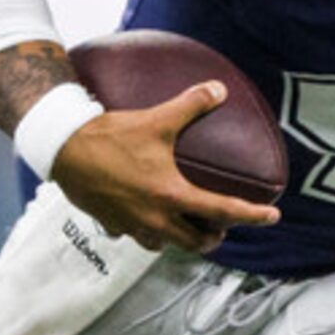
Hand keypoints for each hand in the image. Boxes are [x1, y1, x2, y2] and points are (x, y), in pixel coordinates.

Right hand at [50, 82, 280, 253]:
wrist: (63, 150)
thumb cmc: (110, 137)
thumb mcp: (156, 119)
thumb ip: (191, 105)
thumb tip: (219, 90)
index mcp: (171, 196)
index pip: (222, 212)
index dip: (251, 216)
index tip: (271, 217)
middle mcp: (155, 219)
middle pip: (195, 242)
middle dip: (213, 237)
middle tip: (221, 226)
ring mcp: (132, 225)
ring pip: (166, 244)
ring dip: (181, 238)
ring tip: (186, 224)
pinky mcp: (111, 224)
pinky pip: (136, 235)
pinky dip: (147, 230)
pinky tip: (146, 217)